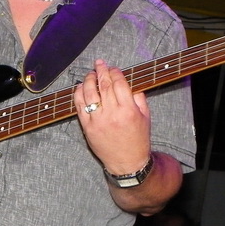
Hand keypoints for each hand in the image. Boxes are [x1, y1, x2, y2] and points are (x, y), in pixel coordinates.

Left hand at [72, 59, 150, 173]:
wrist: (127, 162)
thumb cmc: (138, 139)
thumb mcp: (145, 117)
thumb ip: (139, 98)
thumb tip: (129, 82)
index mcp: (128, 110)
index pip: (119, 83)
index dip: (115, 72)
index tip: (113, 68)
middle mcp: (112, 114)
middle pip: (103, 85)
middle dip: (101, 71)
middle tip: (99, 63)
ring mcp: (98, 121)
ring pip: (89, 93)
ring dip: (88, 80)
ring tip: (90, 74)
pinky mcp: (87, 127)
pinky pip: (80, 106)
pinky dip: (78, 94)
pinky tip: (80, 87)